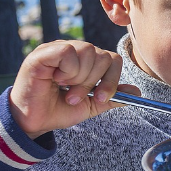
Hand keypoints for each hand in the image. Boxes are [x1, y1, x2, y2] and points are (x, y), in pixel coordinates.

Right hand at [9, 40, 139, 139]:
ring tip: (65, 90)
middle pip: (103, 56)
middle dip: (93, 82)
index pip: (113, 59)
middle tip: (75, 97)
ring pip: (88, 51)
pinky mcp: (44, 52)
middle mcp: (75, 51)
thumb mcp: (91, 105)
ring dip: (79, 78)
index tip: (101, 97)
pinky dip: (67, 70)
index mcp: (88, 61)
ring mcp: (59, 48)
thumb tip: (137, 92)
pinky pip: (68, 52)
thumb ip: (112, 96)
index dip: (111, 79)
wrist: (33, 122)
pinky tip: (55, 79)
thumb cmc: (58, 110)